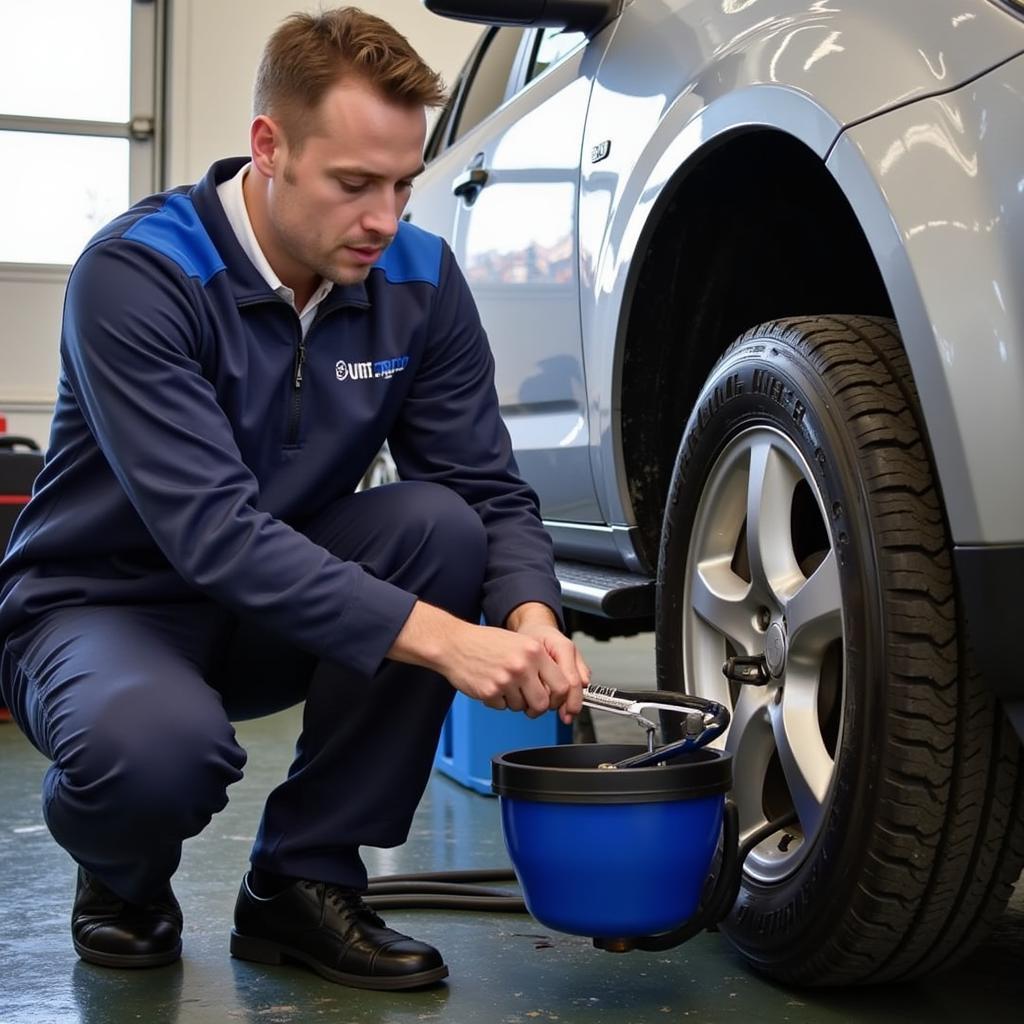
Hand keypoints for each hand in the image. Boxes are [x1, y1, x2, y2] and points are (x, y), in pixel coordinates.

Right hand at [388, 601, 587, 721]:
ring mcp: (506, 680)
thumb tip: (558, 685)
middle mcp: (522, 665)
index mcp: (534, 651)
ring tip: (503, 685)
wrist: (454, 643)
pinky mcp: (489, 692)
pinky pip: (502, 707)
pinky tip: (490, 685)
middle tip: (529, 703)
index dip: (559, 698)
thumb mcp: (519, 642)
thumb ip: (539, 661)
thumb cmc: (485, 642)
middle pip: (543, 703)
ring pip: (521, 707)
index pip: (562, 685)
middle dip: (537, 708)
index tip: (553, 700)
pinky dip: (498, 701)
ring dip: (514, 702)